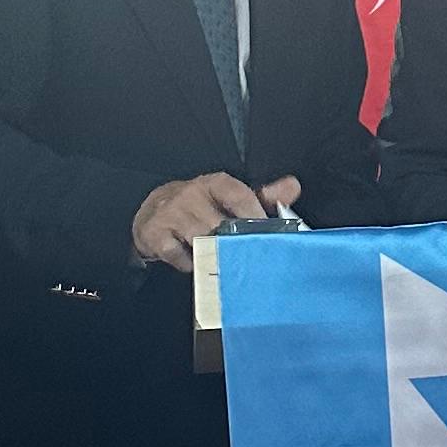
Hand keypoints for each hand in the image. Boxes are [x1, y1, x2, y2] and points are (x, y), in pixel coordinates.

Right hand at [131, 171, 296, 270]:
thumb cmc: (200, 206)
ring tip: (224, 263)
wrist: (154, 212)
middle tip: (249, 259)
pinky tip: (195, 263)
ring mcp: (172, 213)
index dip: (256, 216)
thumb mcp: (230, 197)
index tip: (269, 235)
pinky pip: (177, 255)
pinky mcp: (155, 233)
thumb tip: (292, 187)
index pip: (240, 196)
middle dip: (236, 244)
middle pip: (220, 223)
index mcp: (215, 183)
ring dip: (214, 255)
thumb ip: (262, 196)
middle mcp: (192, 194)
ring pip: (200, 240)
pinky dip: (189, 263)